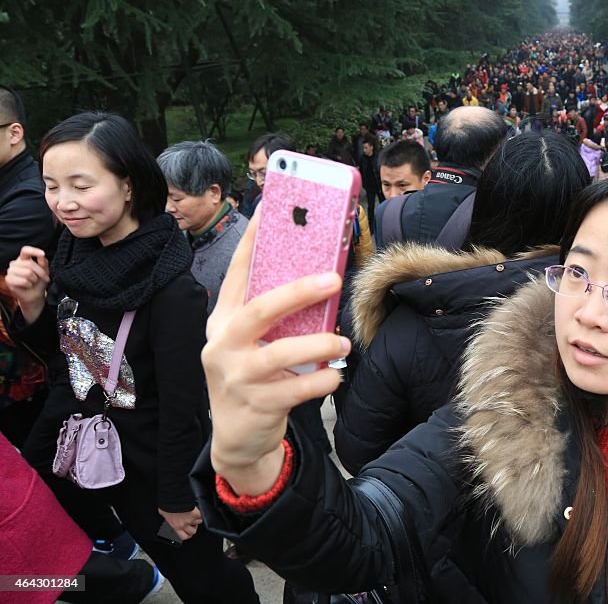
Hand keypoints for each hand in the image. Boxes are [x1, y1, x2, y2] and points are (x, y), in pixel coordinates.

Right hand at [5, 246, 49, 323]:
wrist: (35, 294)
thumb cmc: (39, 281)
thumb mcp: (44, 270)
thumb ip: (43, 262)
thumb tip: (41, 255)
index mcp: (23, 259)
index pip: (25, 250)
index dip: (34, 251)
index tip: (42, 254)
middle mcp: (15, 263)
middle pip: (29, 263)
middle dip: (40, 272)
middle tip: (43, 278)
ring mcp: (10, 271)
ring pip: (27, 272)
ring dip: (34, 279)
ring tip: (33, 281)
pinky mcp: (8, 280)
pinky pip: (23, 280)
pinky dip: (29, 284)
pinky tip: (28, 285)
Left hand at [158, 507, 202, 541]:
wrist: (172, 499)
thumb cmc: (167, 506)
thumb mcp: (164, 514)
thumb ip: (168, 517)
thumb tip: (168, 516)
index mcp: (175, 526)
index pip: (184, 537)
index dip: (187, 535)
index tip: (187, 532)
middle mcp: (183, 525)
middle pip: (193, 532)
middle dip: (193, 527)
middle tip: (192, 522)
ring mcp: (190, 520)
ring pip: (199, 522)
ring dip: (197, 518)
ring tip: (193, 513)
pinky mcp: (196, 514)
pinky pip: (201, 515)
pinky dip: (200, 512)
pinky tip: (196, 509)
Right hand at [203, 210, 348, 495]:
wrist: (238, 439)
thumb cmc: (255, 377)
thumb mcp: (255, 342)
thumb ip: (276, 315)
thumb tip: (322, 275)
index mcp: (224, 319)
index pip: (237, 272)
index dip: (253, 240)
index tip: (270, 208)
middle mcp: (223, 343)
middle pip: (260, 309)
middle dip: (299, 291)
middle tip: (334, 279)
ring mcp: (236, 376)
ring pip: (281, 353)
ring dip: (320, 346)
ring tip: (344, 345)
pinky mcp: (255, 405)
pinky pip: (297, 389)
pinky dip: (322, 382)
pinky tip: (335, 378)